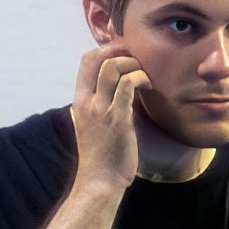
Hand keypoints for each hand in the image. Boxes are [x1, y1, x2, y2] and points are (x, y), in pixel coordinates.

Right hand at [68, 42, 147, 193]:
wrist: (100, 180)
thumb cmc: (102, 154)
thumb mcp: (96, 122)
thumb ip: (104, 103)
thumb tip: (124, 86)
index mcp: (80, 100)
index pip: (86, 61)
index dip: (106, 48)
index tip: (125, 51)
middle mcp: (87, 101)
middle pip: (98, 58)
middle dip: (121, 50)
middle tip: (138, 58)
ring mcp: (101, 109)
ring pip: (112, 68)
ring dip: (133, 64)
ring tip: (144, 74)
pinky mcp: (118, 118)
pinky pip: (127, 86)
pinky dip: (140, 78)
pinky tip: (148, 86)